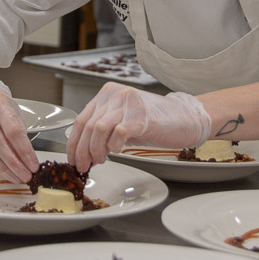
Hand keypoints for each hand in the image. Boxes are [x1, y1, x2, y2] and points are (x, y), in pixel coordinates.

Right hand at [0, 79, 38, 182]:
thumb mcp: (13, 110)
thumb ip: (19, 132)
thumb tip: (27, 159)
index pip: (13, 131)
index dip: (25, 151)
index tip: (33, 164)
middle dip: (15, 165)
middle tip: (26, 175)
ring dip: (3, 170)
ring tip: (16, 177)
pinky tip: (0, 173)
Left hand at [67, 82, 210, 171]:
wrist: (185, 118)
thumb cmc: (155, 122)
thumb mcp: (123, 120)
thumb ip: (103, 128)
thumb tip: (82, 148)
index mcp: (107, 93)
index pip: (81, 119)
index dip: (74, 143)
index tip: (73, 159)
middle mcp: (115, 94)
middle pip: (87, 126)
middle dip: (82, 151)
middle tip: (84, 166)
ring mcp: (128, 103)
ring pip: (98, 129)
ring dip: (96, 150)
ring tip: (101, 160)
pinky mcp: (140, 116)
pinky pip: (118, 133)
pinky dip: (113, 146)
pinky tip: (116, 152)